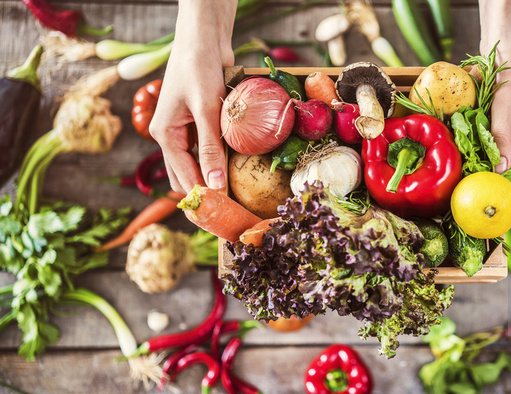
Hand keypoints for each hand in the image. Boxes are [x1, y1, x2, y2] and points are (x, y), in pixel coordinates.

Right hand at [149, 0, 236, 193]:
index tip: (222, 214)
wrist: (203, 38)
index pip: (182, 176)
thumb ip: (211, 147)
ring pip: (198, 164)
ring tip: (235, 195)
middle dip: (205, 191)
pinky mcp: (202, 122)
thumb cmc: (199, 68)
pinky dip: (220, 159)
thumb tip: (213, 184)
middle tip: (230, 209)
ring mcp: (187, 129)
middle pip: (186, 175)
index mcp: (166, 134)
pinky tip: (236, 168)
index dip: (201, 196)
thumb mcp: (206, 109)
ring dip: (213, 176)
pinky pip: (209, 148)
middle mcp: (173, 135)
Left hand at [478, 0, 510, 174]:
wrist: (505, 29)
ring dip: (503, 147)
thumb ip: (501, 135)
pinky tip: (482, 138)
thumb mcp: (504, 101)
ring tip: (480, 155)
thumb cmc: (510, 59)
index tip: (494, 181)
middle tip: (486, 170)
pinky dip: (499, 134)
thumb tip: (500, 166)